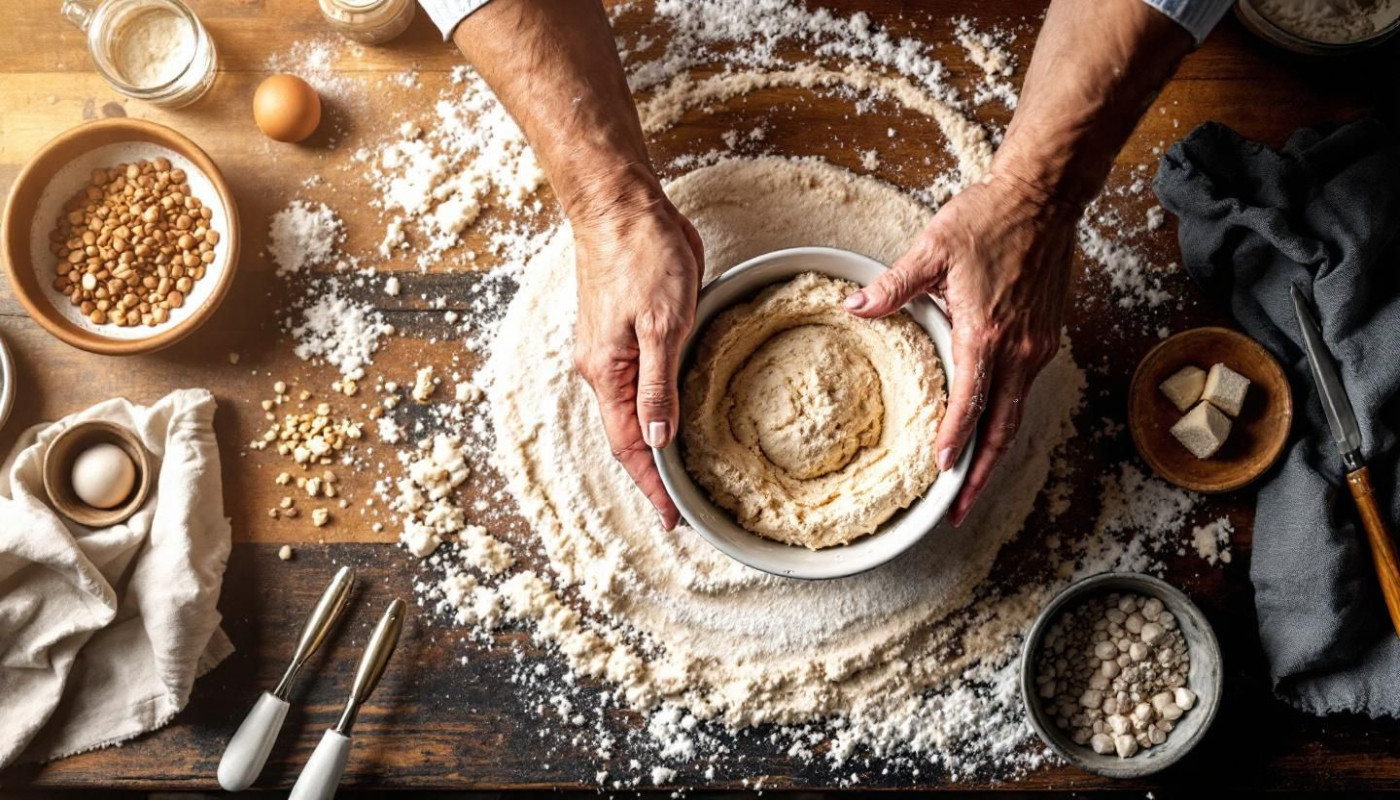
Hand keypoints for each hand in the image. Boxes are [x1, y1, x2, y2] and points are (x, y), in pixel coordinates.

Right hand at [571, 190, 704, 529]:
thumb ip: (657, 385)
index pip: (629, 446)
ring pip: (631, 411)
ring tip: (677, 476)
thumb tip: (657, 441)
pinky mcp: (623, 329)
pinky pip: (636, 384)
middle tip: (681, 508)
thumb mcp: (661, 324)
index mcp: (606, 372)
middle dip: (651, 475)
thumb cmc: (641, 255)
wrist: (619, 203)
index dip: (651, 486)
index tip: (672, 519)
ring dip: (651, 446)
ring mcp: (609, 348)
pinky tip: (671, 417)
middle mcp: (602, 367)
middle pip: (627, 435)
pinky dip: (653, 410)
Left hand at [843, 171, 1075, 525]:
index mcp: (988, 333)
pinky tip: (986, 428)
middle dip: (980, 475)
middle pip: (1002, 428)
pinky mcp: (1046, 337)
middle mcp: (1020, 349)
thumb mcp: (932, 248)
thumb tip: (854, 308)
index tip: (938, 472)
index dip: (953, 440)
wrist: (1043, 196)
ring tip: (969, 482)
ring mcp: (1038, 346)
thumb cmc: (989, 218)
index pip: (970, 403)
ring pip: (1015, 414)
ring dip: (993, 451)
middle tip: (957, 511)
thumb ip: (892, 286)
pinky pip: (1024, 390)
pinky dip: (1004, 418)